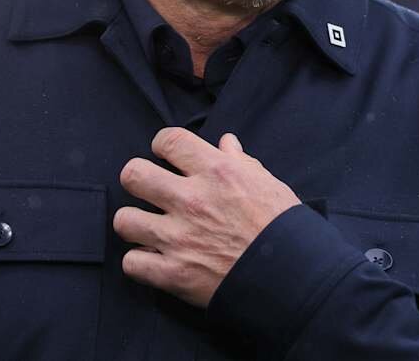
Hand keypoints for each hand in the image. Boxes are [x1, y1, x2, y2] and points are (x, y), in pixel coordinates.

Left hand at [113, 127, 301, 307]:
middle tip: (150, 190)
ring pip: (124, 220)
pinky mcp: (174, 273)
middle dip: (138, 180)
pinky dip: (140, 263)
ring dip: (135, 223)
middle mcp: (191, 200)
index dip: (161, 145)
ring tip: (149, 228)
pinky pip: (131, 263)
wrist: (295, 278)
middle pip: (133, 174)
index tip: (165, 155)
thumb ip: (242, 162)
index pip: (168, 140)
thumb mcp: (269, 185)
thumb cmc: (285, 228)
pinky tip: (154, 260)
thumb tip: (226, 144)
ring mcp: (178, 238)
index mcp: (217, 172)